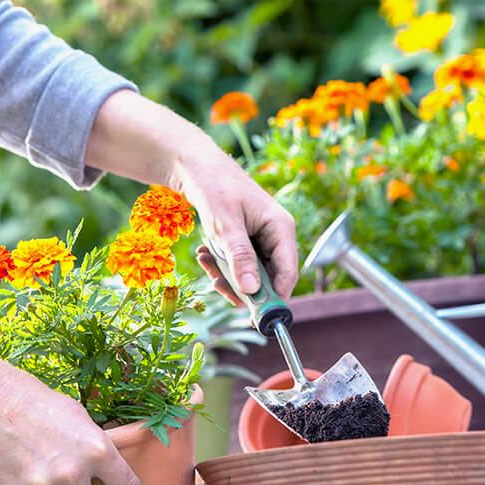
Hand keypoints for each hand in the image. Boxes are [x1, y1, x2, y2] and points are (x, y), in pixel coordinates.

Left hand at [169, 142, 296, 304]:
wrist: (196, 166)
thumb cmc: (215, 188)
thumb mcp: (225, 226)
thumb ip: (240, 258)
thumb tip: (252, 291)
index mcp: (282, 228)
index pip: (288, 273)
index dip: (274, 298)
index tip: (255, 318)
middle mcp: (277, 236)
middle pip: (269, 278)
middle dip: (242, 286)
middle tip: (216, 284)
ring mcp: (262, 239)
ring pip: (251, 274)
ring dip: (227, 275)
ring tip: (205, 260)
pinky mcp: (248, 241)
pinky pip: (239, 264)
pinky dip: (221, 265)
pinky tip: (204, 253)